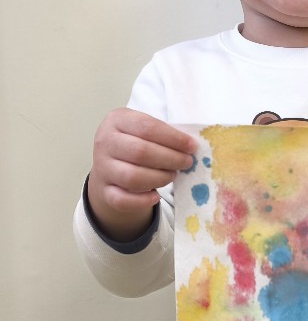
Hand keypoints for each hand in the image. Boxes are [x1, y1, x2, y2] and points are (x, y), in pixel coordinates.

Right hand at [88, 110, 194, 241]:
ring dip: (160, 178)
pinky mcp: (104, 191)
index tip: (191, 146)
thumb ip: (162, 134)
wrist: (108, 166)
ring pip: (133, 177)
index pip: (147, 127)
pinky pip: (123, 200)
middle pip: (141, 152)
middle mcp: (105, 142)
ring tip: (172, 175)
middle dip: (170, 159)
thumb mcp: (142, 130)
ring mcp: (102, 168)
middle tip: (186, 163)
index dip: (173, 138)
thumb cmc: (133, 143)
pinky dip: (143, 200)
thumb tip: (190, 146)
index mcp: (116, 120)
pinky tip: (155, 196)